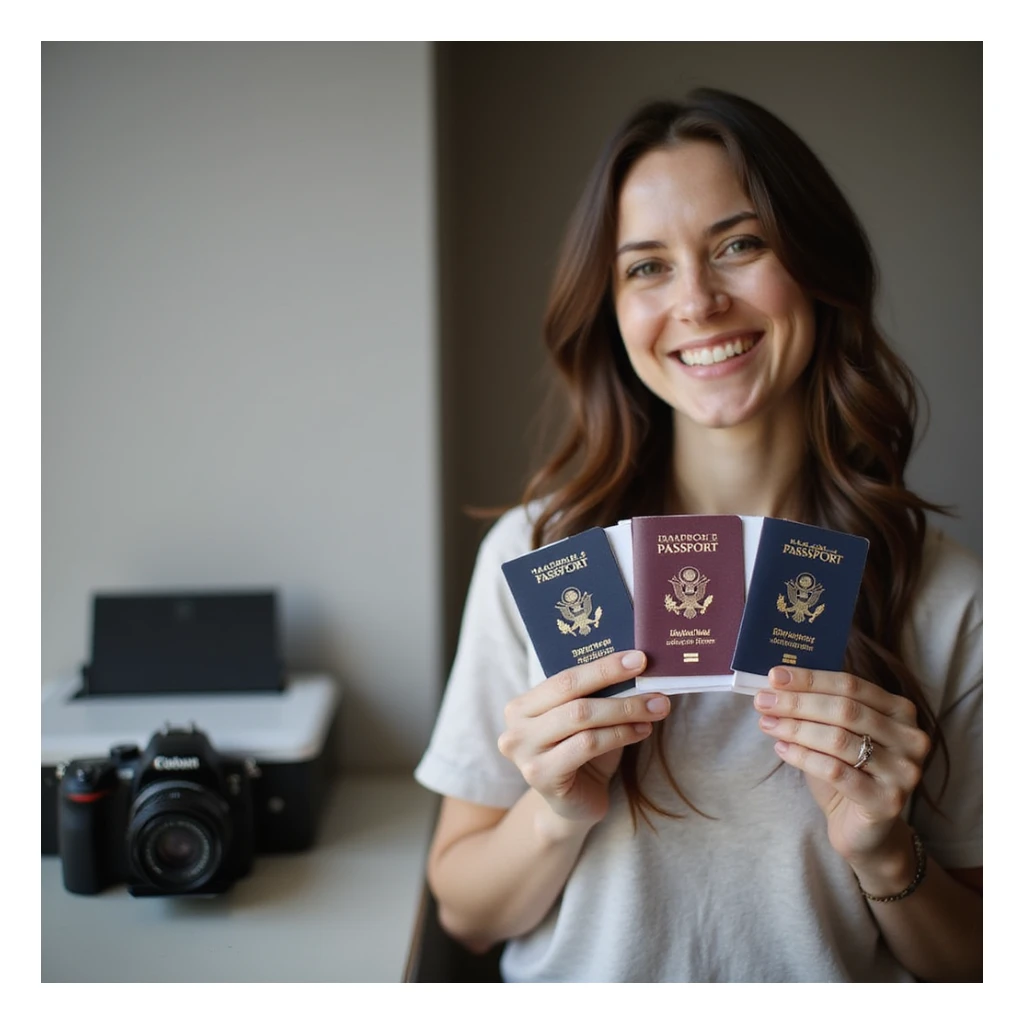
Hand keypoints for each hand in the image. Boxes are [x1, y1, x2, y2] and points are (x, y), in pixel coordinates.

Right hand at [498, 650, 670, 825]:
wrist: (574, 805)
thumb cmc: (583, 756)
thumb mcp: (587, 721)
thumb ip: (598, 696)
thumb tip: (637, 668)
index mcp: (523, 704)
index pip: (566, 677)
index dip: (603, 666)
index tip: (639, 659)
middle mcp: (515, 726)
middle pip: (572, 695)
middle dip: (618, 686)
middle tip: (656, 686)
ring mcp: (523, 752)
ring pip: (581, 718)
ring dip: (625, 711)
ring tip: (656, 709)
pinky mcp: (539, 775)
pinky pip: (587, 745)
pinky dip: (620, 735)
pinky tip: (642, 731)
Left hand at [753, 666, 930, 867]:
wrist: (864, 830)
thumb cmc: (848, 772)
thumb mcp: (837, 732)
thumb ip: (818, 706)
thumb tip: (776, 683)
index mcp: (901, 711)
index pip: (851, 685)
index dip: (810, 679)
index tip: (774, 676)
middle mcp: (910, 738)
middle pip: (845, 710)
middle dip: (798, 703)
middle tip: (763, 701)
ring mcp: (903, 771)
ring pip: (839, 739)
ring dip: (795, 728)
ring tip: (766, 724)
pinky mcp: (887, 801)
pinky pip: (835, 771)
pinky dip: (803, 757)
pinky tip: (781, 749)